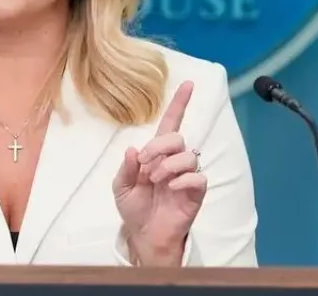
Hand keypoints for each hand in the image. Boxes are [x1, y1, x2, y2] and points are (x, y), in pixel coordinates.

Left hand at [112, 81, 207, 266]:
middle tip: (144, 165)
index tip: (188, 84)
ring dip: (167, 166)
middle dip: (158, 147)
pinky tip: (171, 188)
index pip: (171, 124)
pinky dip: (182, 179)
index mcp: (157, 154)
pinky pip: (197, 177)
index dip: (179, 104)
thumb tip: (133, 149)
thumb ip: (125, 168)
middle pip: (176, 138)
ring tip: (155, 181)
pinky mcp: (196, 192)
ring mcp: (186, 176)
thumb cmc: (135, 208)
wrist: (144, 234)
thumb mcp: (120, 187)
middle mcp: (175, 161)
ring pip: (187, 156)